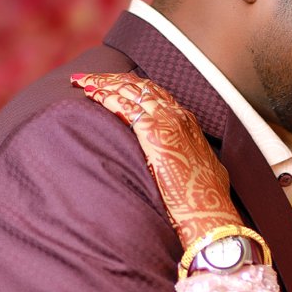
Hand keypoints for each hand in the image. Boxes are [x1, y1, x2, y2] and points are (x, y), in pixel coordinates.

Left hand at [73, 72, 238, 251]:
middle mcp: (179, 116)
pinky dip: (106, 98)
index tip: (110, 85)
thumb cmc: (204, 200)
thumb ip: (185, 157)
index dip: (129, 86)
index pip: (154, 93)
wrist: (210, 214)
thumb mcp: (198, 170)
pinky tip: (91, 95)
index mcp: (188, 123)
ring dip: (103, 83)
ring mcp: (168, 122)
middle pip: (140, 86)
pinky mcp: (155, 134)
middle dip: (110, 79)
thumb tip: (176, 162)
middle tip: (86, 77)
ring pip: (130, 90)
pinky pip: (125, 107)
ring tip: (81, 81)